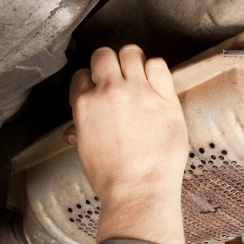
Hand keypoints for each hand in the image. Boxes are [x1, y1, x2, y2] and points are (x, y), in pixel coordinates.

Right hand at [67, 45, 187, 243]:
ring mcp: (138, 92)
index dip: (91, 81)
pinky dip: (155, 69)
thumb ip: (83, 130)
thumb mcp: (86, 151)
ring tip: (138, 77)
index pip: (82, 75)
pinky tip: (156, 84)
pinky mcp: (165, 98)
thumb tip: (78, 128)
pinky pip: (158, 64)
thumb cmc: (113, 178)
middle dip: (109, 65)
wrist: (139, 190)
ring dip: (132, 62)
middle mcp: (109, 91)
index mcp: (85, 104)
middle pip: (104, 55)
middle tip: (119, 80)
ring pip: (131, 52)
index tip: (99, 91)